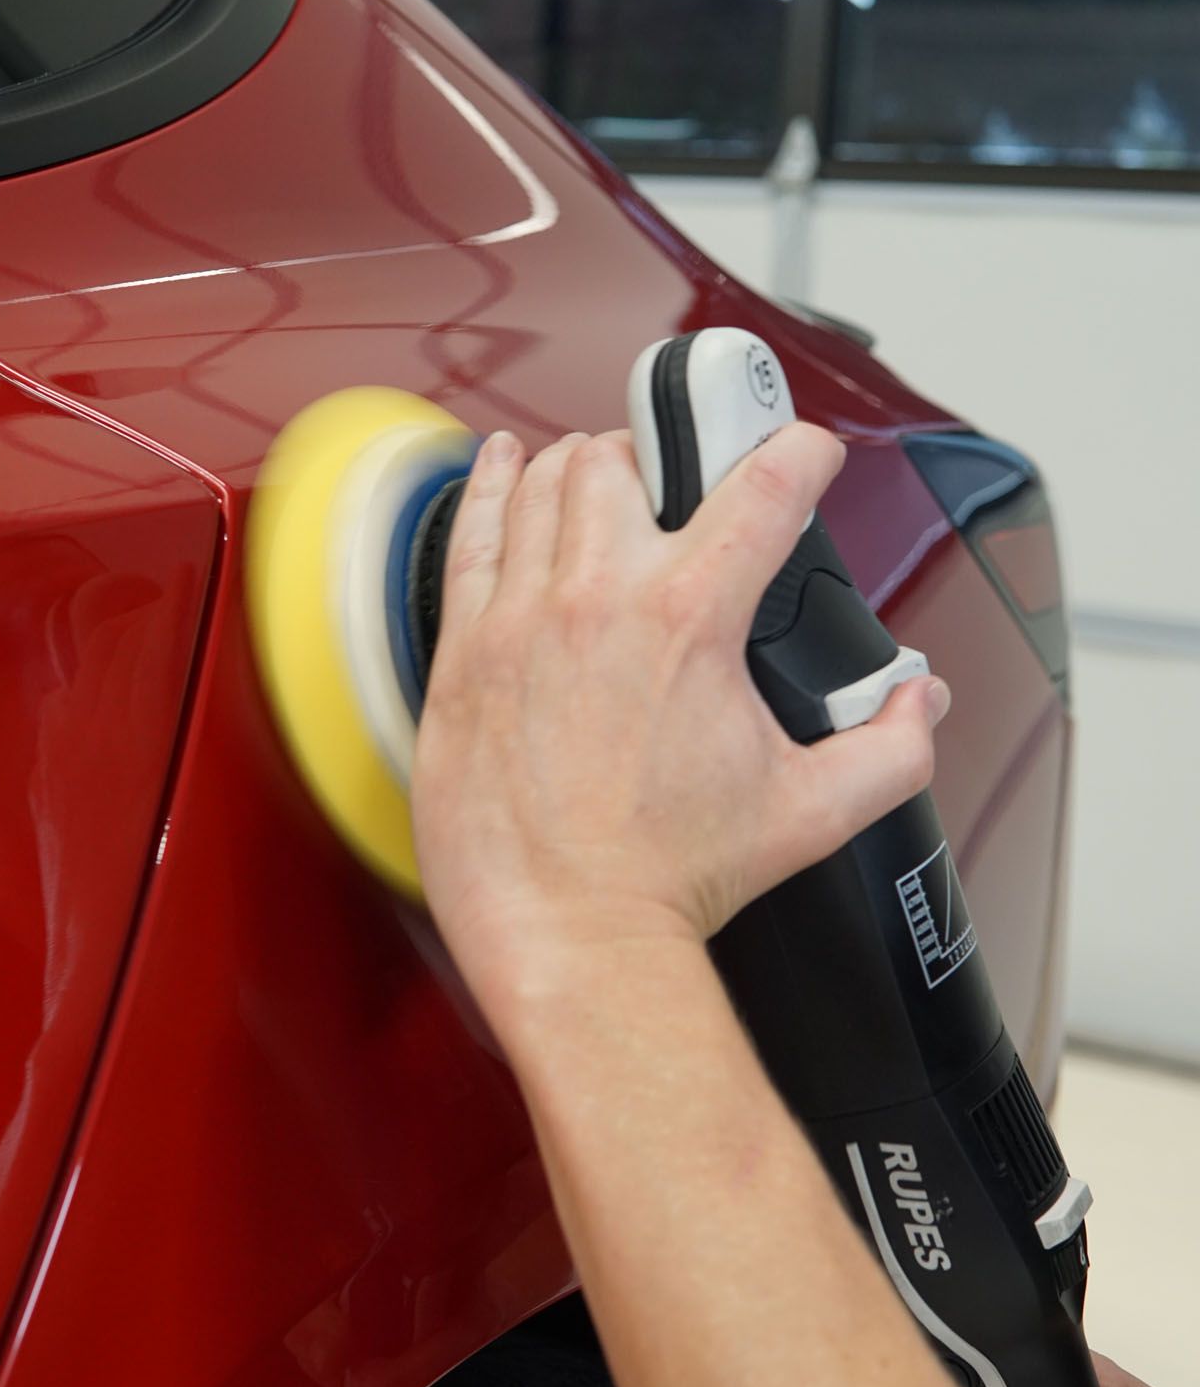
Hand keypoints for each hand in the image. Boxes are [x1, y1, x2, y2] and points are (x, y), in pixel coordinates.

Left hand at [411, 424, 948, 1016]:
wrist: (572, 935)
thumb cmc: (673, 879)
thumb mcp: (812, 812)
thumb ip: (892, 747)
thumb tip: (921, 701)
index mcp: (690, 620)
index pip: (763, 484)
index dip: (800, 451)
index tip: (804, 455)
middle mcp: (598, 599)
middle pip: (627, 459)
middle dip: (662, 461)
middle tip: (677, 493)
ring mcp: (520, 620)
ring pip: (543, 482)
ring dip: (581, 469)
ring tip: (602, 483)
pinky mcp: (464, 653)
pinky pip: (470, 534)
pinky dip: (488, 487)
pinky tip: (501, 465)